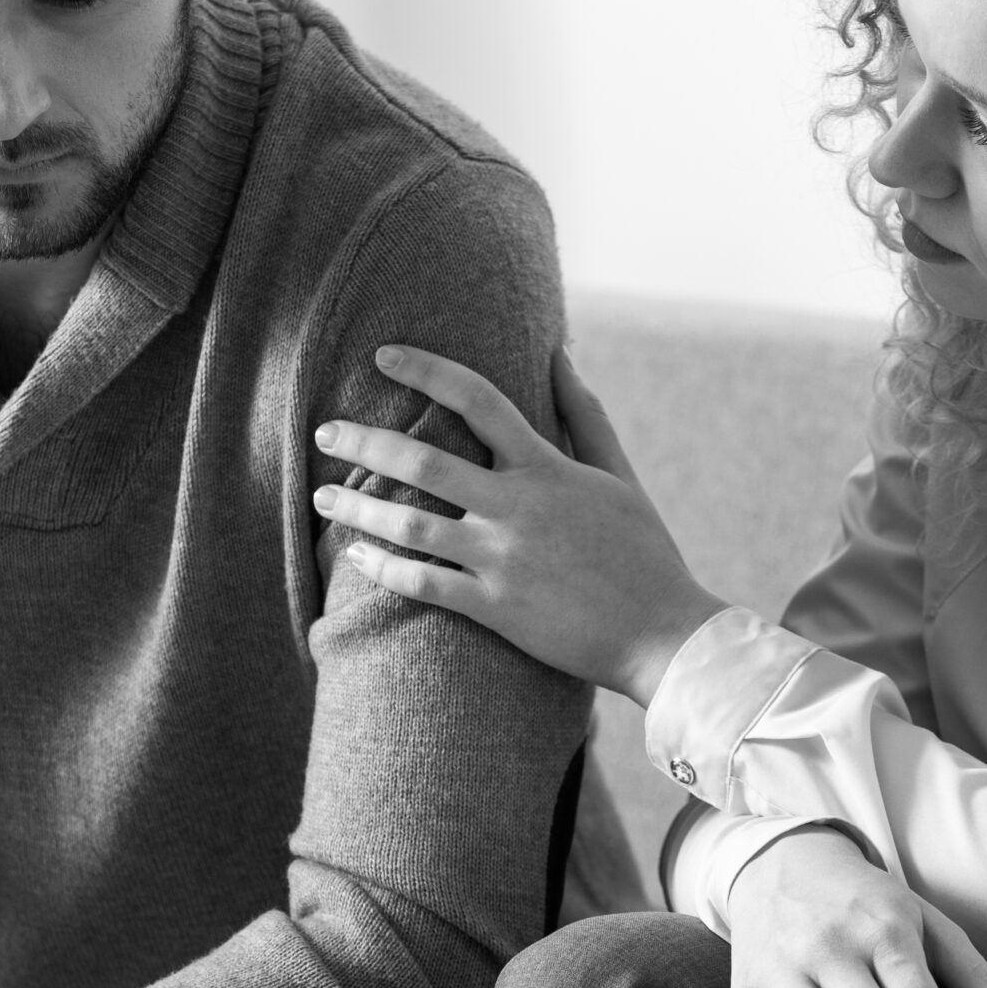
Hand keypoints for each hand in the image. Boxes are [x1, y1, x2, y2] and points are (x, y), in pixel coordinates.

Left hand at [313, 344, 726, 703]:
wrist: (664, 633)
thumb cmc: (644, 551)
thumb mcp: (619, 474)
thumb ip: (584, 414)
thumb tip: (559, 353)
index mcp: (547, 467)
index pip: (477, 400)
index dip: (426, 370)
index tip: (383, 355)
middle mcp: (518, 506)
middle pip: (423, 460)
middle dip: (365, 441)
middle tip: (325, 432)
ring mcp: (503, 558)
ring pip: (411, 524)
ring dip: (358, 506)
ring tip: (321, 498)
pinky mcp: (495, 607)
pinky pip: (423, 585)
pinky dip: (383, 568)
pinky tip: (356, 556)